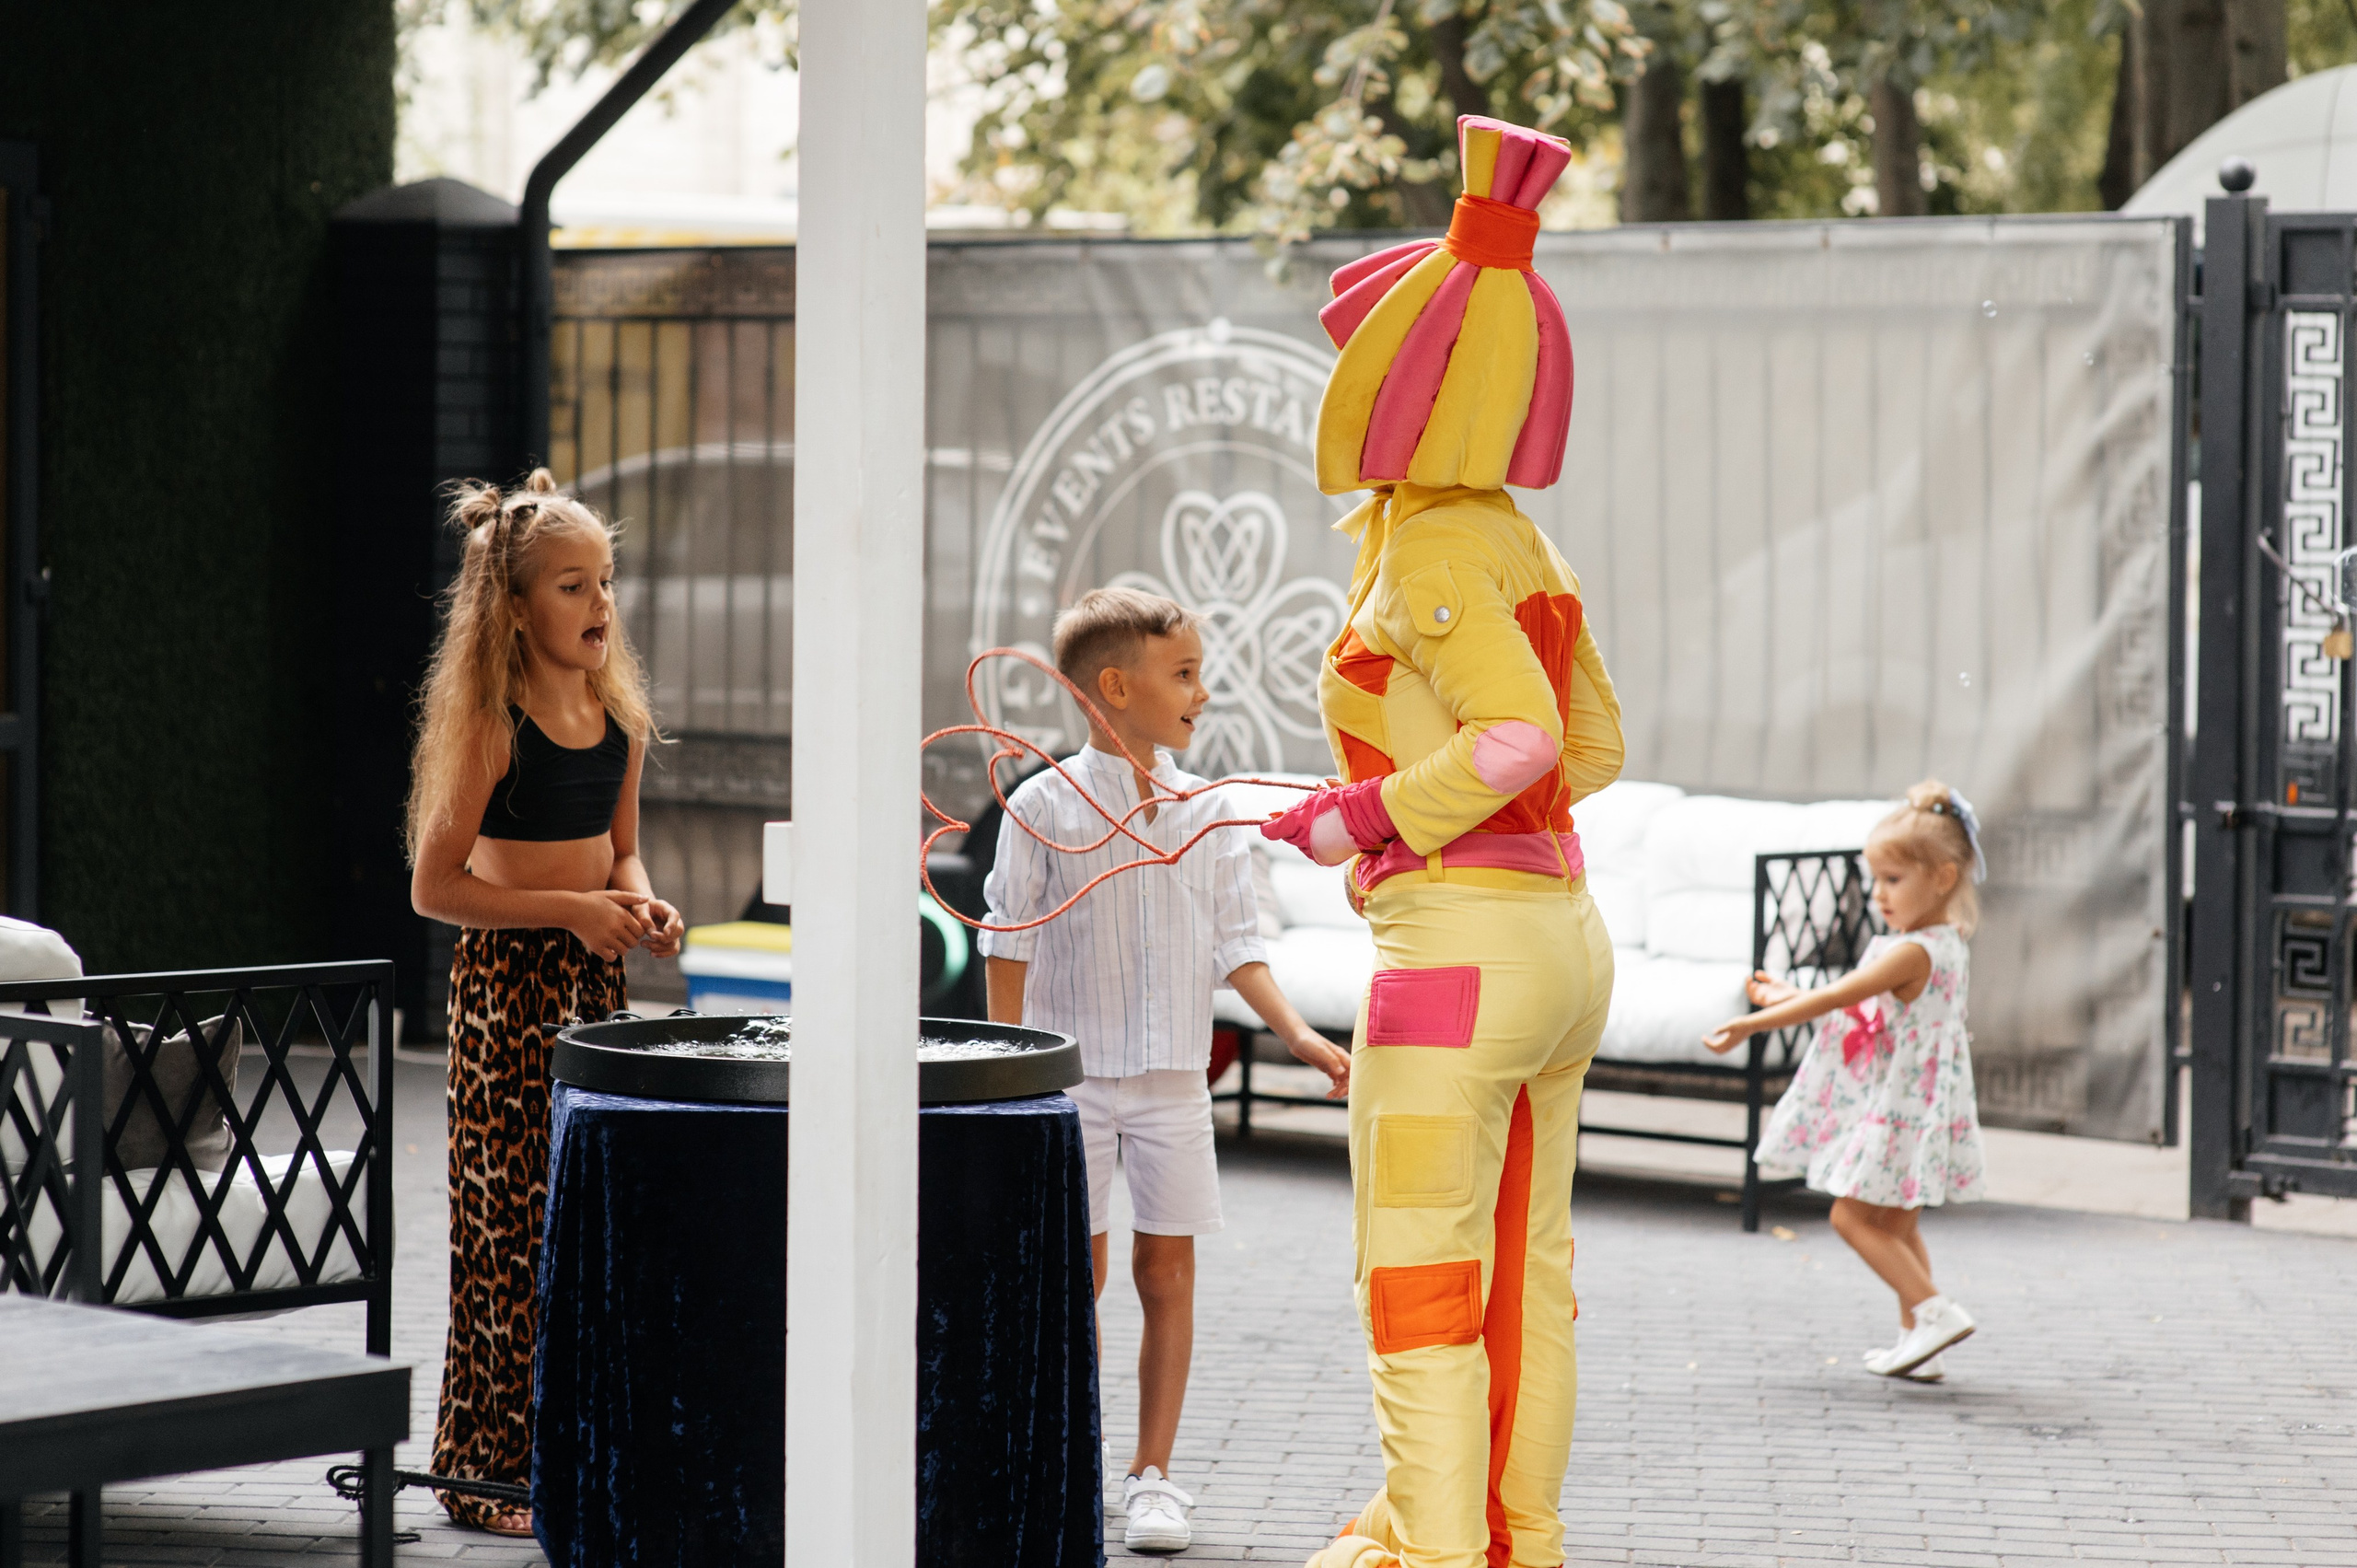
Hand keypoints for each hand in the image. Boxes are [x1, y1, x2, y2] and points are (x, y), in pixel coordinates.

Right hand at [570, 889, 651, 960]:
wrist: (570, 909)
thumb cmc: (592, 901)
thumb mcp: (611, 895)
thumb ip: (630, 897)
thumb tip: (648, 899)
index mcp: (622, 915)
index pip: (640, 931)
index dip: (636, 932)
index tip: (629, 930)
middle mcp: (616, 927)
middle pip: (633, 943)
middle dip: (630, 941)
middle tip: (622, 937)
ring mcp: (606, 938)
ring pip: (624, 951)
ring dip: (621, 949)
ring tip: (614, 942)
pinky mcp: (596, 946)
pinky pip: (611, 958)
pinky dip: (610, 955)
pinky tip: (606, 948)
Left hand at [638, 897, 685, 957]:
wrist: (640, 913)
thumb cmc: (639, 908)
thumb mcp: (639, 910)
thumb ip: (645, 920)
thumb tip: (652, 934)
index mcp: (667, 909)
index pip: (675, 916)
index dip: (672, 925)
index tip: (665, 932)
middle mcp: (674, 921)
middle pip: (678, 931)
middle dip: (664, 938)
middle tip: (650, 937)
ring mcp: (673, 932)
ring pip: (674, 943)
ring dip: (660, 947)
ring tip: (643, 944)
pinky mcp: (670, 941)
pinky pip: (672, 950)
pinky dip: (663, 954)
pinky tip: (651, 953)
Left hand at [1262, 778, 1394, 865]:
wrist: (1362, 816)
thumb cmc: (1338, 802)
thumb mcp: (1313, 799)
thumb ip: (1293, 810)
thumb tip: (1277, 816)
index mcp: (1295, 823)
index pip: (1271, 830)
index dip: (1269, 826)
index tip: (1268, 823)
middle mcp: (1301, 840)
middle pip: (1288, 836)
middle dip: (1294, 828)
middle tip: (1309, 817)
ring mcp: (1312, 852)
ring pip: (1301, 844)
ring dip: (1306, 837)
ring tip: (1323, 825)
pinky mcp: (1323, 859)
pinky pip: (1313, 851)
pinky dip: (1317, 845)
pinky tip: (1328, 835)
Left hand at [1288, 1030, 1350, 1098]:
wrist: (1296, 1038)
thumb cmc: (1308, 1041)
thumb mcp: (1320, 1050)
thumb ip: (1332, 1060)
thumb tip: (1342, 1072)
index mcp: (1341, 1055)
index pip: (1353, 1071)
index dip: (1351, 1082)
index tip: (1342, 1091)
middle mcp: (1339, 1060)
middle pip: (1348, 1077)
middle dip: (1344, 1088)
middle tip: (1335, 1097)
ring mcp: (1333, 1064)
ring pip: (1342, 1079)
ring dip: (1338, 1089)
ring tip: (1329, 1096)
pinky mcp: (1326, 1066)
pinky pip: (1335, 1078)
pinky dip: (1334, 1086)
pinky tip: (1330, 1092)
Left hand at [1702, 1017, 1756, 1054]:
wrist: (1752, 1025)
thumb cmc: (1741, 1023)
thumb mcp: (1731, 1025)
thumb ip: (1722, 1029)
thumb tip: (1713, 1032)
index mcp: (1728, 1042)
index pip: (1715, 1047)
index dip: (1708, 1044)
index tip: (1703, 1037)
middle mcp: (1731, 1045)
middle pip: (1717, 1051)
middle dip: (1709, 1046)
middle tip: (1703, 1039)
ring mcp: (1733, 1045)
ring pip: (1721, 1051)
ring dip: (1713, 1047)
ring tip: (1707, 1040)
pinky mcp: (1734, 1043)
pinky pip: (1724, 1048)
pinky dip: (1718, 1046)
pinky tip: (1715, 1039)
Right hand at [1745, 970, 1798, 1007]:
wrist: (1797, 995)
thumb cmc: (1786, 990)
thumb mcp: (1775, 981)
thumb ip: (1766, 978)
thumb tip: (1756, 973)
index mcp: (1763, 994)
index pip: (1751, 992)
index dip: (1747, 985)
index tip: (1748, 976)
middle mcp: (1764, 999)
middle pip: (1751, 996)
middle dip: (1748, 988)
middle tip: (1750, 980)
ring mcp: (1769, 1002)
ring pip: (1757, 1000)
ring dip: (1754, 993)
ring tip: (1756, 984)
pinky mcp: (1775, 1003)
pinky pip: (1767, 1003)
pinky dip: (1764, 998)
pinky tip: (1765, 992)